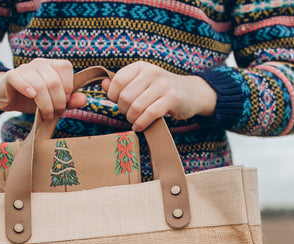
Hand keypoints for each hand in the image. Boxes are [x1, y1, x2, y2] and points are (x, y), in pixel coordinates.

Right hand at [0, 58, 86, 119]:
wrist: (7, 98)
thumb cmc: (32, 100)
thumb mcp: (53, 102)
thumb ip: (69, 100)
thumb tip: (84, 99)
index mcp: (51, 66)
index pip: (65, 67)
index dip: (68, 87)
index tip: (64, 102)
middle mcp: (39, 64)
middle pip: (54, 80)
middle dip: (57, 101)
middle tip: (54, 113)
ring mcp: (24, 69)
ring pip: (39, 84)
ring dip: (45, 104)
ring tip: (45, 115)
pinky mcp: (10, 76)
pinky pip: (18, 78)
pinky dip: (26, 88)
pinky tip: (30, 96)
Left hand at [102, 61, 216, 130]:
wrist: (191, 93)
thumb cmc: (161, 90)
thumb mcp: (141, 83)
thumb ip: (122, 84)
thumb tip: (103, 85)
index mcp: (141, 66)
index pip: (117, 81)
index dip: (114, 97)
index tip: (120, 103)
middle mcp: (151, 72)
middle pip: (125, 97)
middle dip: (124, 110)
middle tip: (130, 113)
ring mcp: (162, 85)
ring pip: (136, 107)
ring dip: (132, 119)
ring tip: (136, 120)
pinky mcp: (171, 99)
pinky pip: (149, 114)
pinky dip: (141, 124)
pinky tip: (140, 126)